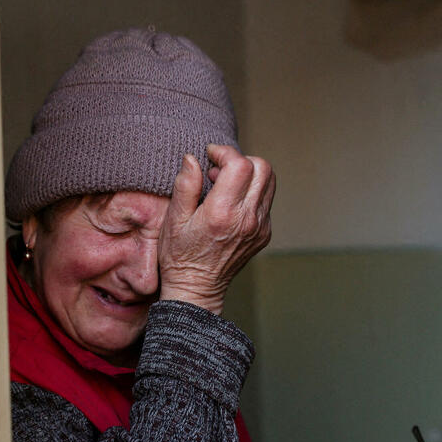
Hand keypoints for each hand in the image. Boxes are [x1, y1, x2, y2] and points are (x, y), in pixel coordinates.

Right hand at [158, 144, 274, 313]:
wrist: (196, 288)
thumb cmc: (179, 256)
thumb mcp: (172, 220)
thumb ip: (185, 186)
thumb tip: (193, 159)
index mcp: (222, 213)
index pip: (240, 165)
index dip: (224, 153)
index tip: (210, 155)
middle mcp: (246, 219)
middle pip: (262, 168)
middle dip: (240, 160)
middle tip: (218, 171)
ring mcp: (259, 227)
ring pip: (269, 182)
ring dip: (249, 174)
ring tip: (225, 185)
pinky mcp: (264, 234)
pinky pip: (265, 201)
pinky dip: (251, 193)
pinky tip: (230, 204)